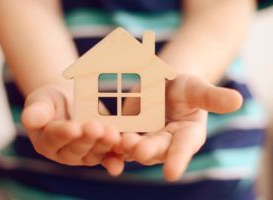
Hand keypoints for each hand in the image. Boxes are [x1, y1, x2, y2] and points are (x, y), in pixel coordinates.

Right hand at [21, 84, 123, 175]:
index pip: (54, 138)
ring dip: (104, 145)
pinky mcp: (102, 152)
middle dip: (87, 139)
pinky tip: (123, 155)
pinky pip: (109, 157)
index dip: (64, 134)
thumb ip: (37, 110)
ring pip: (95, 153)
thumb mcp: (42, 100)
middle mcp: (66, 152)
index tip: (73, 127)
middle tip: (96, 128)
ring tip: (112, 133)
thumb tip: (28, 118)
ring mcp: (85, 154)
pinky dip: (116, 158)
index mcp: (47, 141)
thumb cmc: (54, 101)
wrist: (72, 101)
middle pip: (77, 148)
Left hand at [121, 74, 242, 180]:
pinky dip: (111, 137)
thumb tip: (238, 100)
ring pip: (133, 145)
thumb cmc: (184, 88)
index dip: (179, 160)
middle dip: (148, 150)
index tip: (172, 174)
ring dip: (125, 146)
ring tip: (120, 140)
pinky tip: (103, 133)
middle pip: (156, 149)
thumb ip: (212, 97)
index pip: (184, 149)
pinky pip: (117, 136)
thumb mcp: (197, 88)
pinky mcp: (126, 129)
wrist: (162, 83)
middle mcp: (164, 142)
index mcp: (186, 136)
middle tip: (139, 149)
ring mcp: (144, 137)